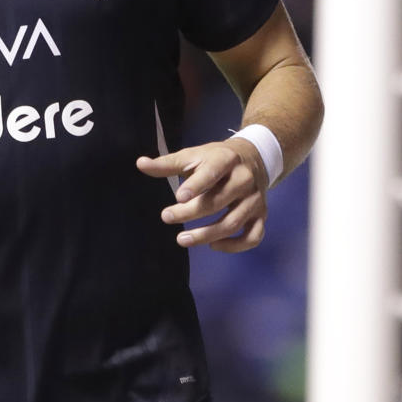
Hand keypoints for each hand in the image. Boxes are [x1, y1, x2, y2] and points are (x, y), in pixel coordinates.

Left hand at [135, 137, 269, 251]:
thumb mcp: (193, 155)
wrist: (254, 157)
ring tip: (181, 239)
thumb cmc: (215, 158)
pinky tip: (213, 245)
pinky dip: (234, 246)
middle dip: (190, 213)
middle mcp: (244, 180)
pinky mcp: (261, 215)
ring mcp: (255, 199)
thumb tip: (140, 164)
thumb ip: (167, 163)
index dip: (196, 186)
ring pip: (233, 223)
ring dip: (207, 235)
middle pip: (218, 202)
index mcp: (226, 160)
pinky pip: (253, 236)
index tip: (178, 197)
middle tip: (166, 217)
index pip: (212, 173)